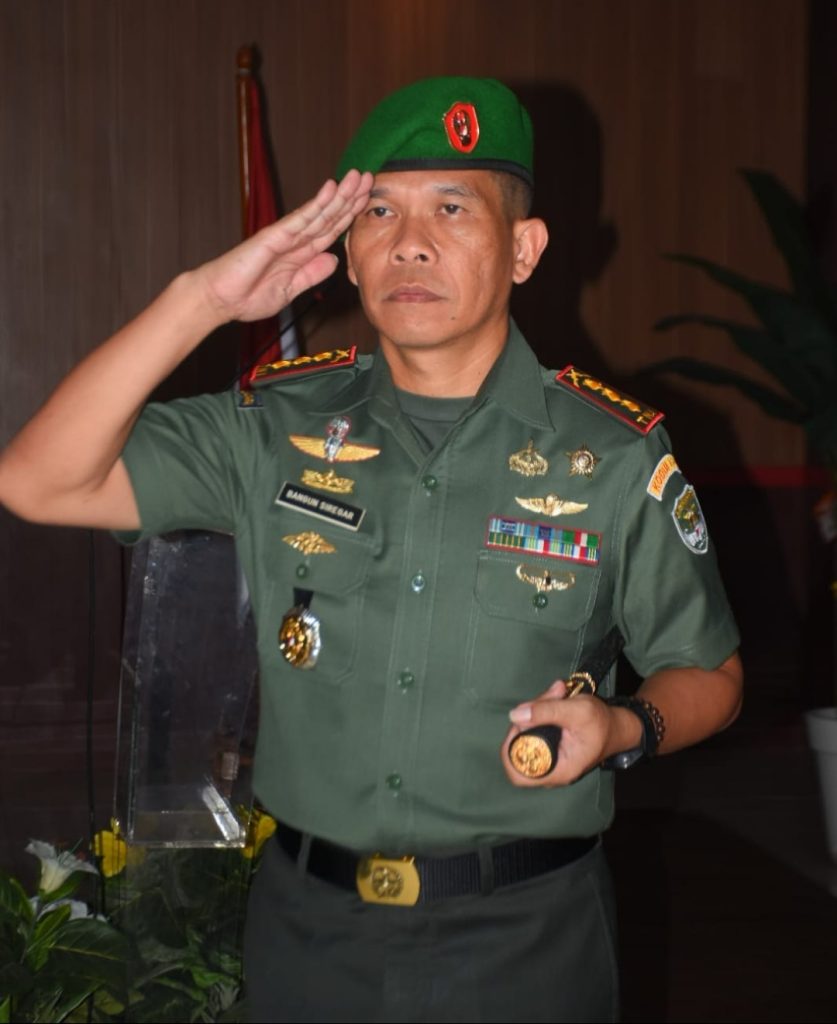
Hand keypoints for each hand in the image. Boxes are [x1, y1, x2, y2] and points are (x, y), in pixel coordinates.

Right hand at [196, 170, 373, 322]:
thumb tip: (334, 259)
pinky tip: (331, 188)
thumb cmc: (249, 296)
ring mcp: (285, 235)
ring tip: (357, 176)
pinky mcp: (273, 235)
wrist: (220, 300)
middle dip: (350, 197)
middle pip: (329, 215)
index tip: (368, 201)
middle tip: (370, 177)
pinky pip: (300, 218)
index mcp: (301, 254)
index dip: (350, 215)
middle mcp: (296, 240)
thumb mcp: (291, 290)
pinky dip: (317, 203)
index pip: (331, 230)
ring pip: (319, 212)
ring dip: (340, 194)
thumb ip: (312, 274)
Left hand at [501, 680, 620, 787]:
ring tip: (557, 693)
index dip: (513, 746)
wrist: (617, 726)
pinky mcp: (548, 745)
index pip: (518, 771)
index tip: (523, 721)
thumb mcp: (577, 711)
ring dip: (535, 710)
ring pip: (525, 736)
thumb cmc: (602, 722)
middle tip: (545, 699)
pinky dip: (540, 711)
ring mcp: (548, 758)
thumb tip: (514, 715)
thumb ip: (546, 711)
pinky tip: (556, 696)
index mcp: (558, 771)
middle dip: (526, 720)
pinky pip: (533, 729)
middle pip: (518, 749)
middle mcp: (550, 769)